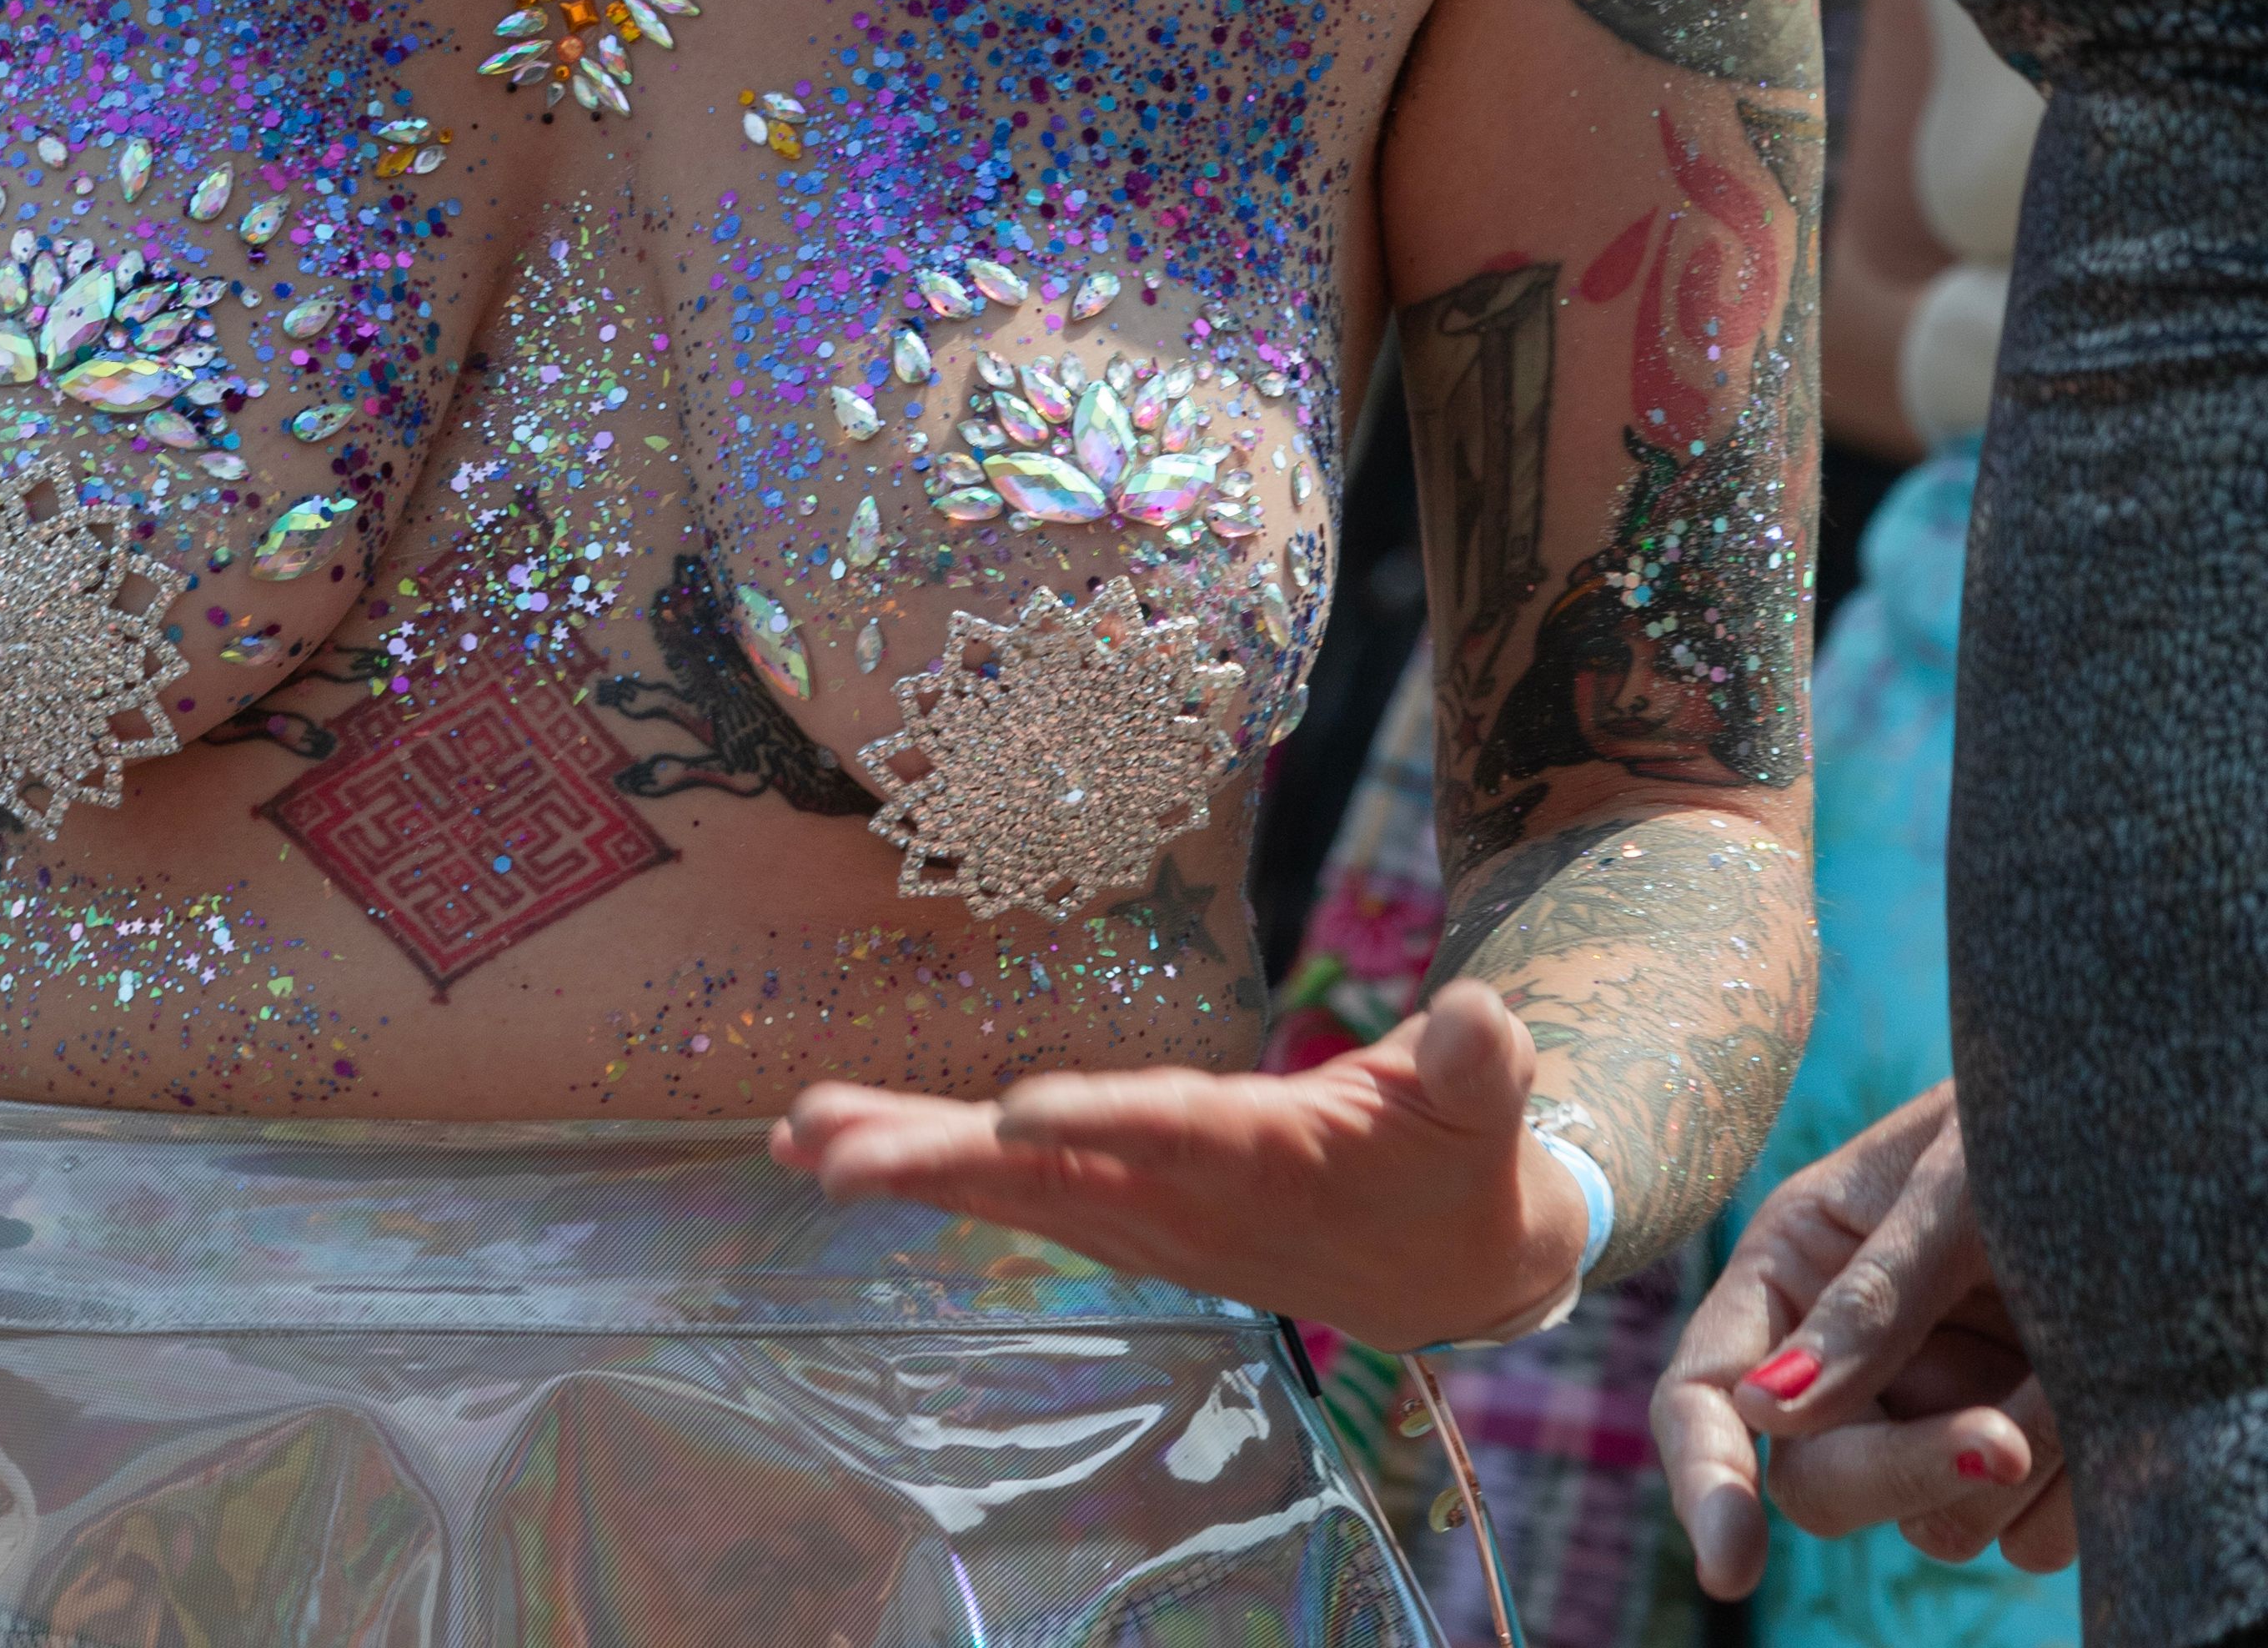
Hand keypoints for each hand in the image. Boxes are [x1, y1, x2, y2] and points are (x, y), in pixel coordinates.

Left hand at [773, 980, 1588, 1349]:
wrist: (1456, 1267)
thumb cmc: (1462, 1154)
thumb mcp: (1486, 1102)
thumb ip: (1480, 1062)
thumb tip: (1484, 1017)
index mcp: (1269, 1156)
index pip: (1170, 1132)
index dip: (1095, 1120)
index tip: (1012, 1112)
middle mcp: (1188, 1202)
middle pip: (1049, 1179)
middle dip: (935, 1162)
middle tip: (826, 1150)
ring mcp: (1150, 1220)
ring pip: (1011, 1193)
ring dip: (904, 1168)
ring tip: (799, 1142)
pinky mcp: (1128, 1220)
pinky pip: (1014, 1199)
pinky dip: (929, 1176)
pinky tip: (842, 1157)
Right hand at [1654, 1083, 2074, 1596]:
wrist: (2145, 1146)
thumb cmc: (2031, 1127)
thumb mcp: (1951, 1185)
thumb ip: (1871, 1296)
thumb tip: (1763, 1409)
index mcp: (1794, 1269)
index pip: (1705, 1393)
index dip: (1705, 1479)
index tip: (1736, 1568)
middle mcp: (1847, 1361)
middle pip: (1821, 1481)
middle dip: (1907, 1468)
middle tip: (2010, 1442)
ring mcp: (1933, 1419)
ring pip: (1935, 1523)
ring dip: (2016, 1457)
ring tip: (2071, 1352)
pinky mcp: (2018, 1467)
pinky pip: (2024, 1538)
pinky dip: (2072, 1486)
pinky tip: (2094, 1392)